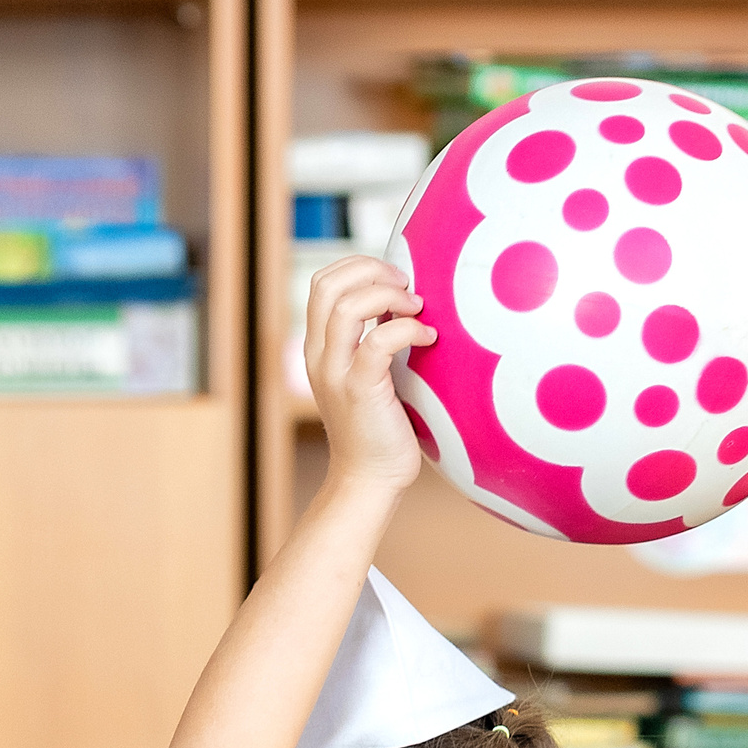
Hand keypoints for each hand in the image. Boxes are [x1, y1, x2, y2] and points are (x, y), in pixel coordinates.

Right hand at [306, 257, 434, 497]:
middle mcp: (320, 356)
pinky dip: (408, 329)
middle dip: (372, 271)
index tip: (395, 281)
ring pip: (347, 306)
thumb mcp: (368, 372)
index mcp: (319, 348)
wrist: (369, 479)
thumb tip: (405, 299)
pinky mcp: (359, 390)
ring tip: (417, 309)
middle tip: (406, 287)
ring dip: (390, 296)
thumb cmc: (379, 426)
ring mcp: (336, 373)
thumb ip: (372, 336)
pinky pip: (379, 341)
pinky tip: (428, 339)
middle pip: (328, 285)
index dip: (360, 268)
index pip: (323, 283)